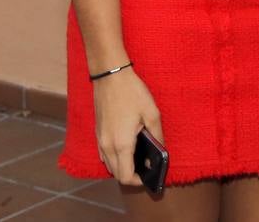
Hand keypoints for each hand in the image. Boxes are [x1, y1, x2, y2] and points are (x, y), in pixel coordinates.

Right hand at [91, 69, 161, 186]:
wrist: (110, 77)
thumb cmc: (133, 93)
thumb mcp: (152, 114)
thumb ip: (157, 136)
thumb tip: (160, 153)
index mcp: (121, 144)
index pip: (125, 176)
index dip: (138, 181)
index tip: (150, 176)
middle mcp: (107, 146)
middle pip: (117, 174)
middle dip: (131, 175)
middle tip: (148, 167)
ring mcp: (100, 140)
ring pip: (109, 165)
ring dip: (123, 166)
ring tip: (140, 157)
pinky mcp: (98, 134)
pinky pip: (105, 155)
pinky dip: (115, 158)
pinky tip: (128, 147)